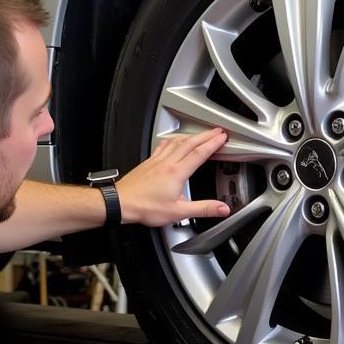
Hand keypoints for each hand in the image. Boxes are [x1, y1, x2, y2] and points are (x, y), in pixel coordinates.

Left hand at [116, 129, 230, 226]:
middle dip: (206, 135)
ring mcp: (156, 161)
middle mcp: (167, 163)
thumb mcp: (179, 212)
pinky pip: (164, 145)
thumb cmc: (145, 207)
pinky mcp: (148, 162)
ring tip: (200, 133)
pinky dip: (174, 139)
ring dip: (191, 135)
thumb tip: (222, 208)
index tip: (222, 137)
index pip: (199, 153)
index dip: (213, 143)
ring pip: (177, 141)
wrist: (121, 203)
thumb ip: (203, 209)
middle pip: (190, 143)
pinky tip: (174, 140)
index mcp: (176, 173)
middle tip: (217, 131)